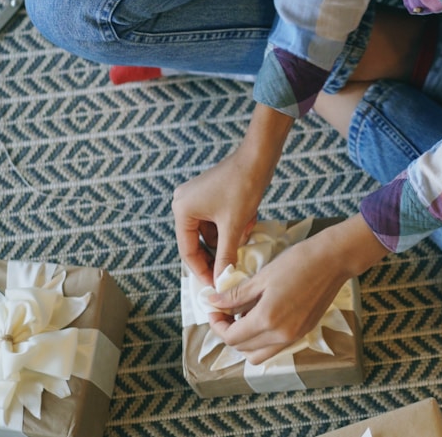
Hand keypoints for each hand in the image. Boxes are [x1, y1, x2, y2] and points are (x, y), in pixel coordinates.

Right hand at [173, 104, 293, 286]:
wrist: (259, 157)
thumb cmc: (243, 187)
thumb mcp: (234, 226)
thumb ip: (225, 256)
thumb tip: (221, 281)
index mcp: (182, 210)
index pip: (188, 250)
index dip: (201, 270)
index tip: (214, 285)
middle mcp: (184, 203)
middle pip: (199, 241)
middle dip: (218, 252)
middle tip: (230, 270)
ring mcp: (197, 198)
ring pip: (211, 232)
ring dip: (229, 238)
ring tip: (246, 231)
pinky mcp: (210, 195)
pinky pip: (218, 220)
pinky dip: (232, 226)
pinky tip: (248, 220)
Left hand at [207, 214, 389, 364]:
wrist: (334, 260)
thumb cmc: (298, 262)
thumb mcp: (262, 277)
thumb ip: (235, 295)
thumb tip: (213, 302)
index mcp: (267, 319)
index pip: (231, 337)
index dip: (217, 325)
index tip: (215, 310)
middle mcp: (281, 335)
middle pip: (242, 349)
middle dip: (229, 332)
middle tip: (226, 312)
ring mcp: (294, 336)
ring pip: (259, 355)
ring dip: (246, 342)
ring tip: (245, 317)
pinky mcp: (304, 332)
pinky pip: (276, 347)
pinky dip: (263, 340)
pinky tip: (263, 317)